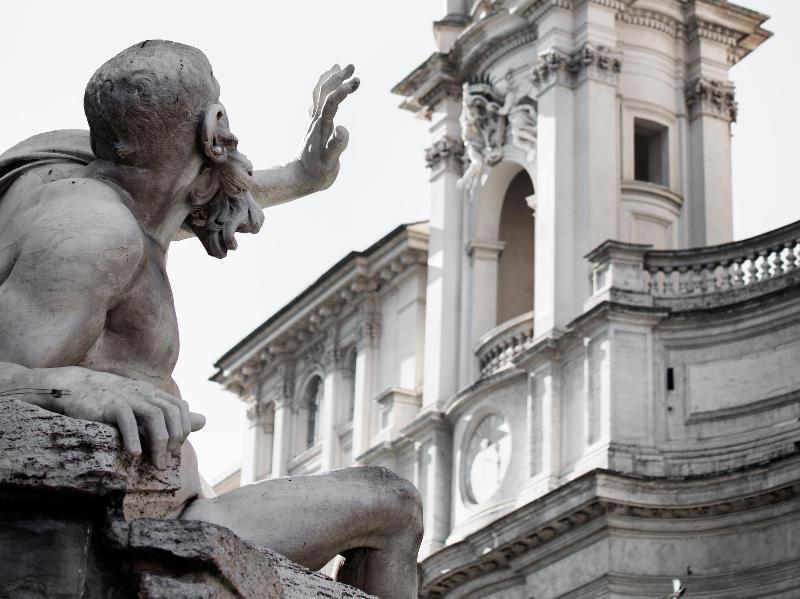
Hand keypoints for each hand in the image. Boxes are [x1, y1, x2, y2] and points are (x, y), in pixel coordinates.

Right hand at [41, 368, 204, 468]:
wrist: (74, 388)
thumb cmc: (111, 400)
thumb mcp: (145, 405)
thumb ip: (173, 414)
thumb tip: (204, 421)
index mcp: (153, 393)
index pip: (179, 408)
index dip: (182, 428)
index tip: (175, 450)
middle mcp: (144, 393)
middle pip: (170, 413)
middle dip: (174, 439)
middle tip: (166, 462)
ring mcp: (127, 397)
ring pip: (154, 416)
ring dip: (159, 443)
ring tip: (157, 464)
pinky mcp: (108, 404)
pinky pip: (126, 419)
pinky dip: (133, 437)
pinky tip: (135, 454)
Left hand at [298, 64, 359, 191]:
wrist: (299, 178)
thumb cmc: (317, 173)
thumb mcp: (330, 163)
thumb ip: (337, 146)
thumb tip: (343, 128)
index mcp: (322, 127)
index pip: (331, 102)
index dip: (343, 90)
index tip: (357, 81)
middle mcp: (317, 120)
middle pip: (323, 91)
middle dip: (338, 77)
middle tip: (353, 67)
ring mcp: (315, 122)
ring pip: (319, 94)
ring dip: (330, 79)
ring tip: (340, 68)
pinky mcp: (315, 126)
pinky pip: (318, 102)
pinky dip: (324, 90)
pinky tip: (329, 89)